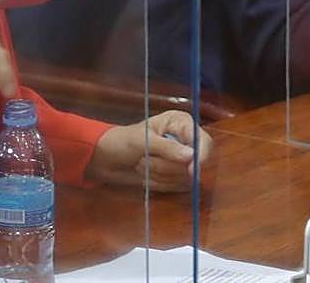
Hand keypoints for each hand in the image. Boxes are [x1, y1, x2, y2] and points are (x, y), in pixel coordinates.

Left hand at [84, 110, 212, 191]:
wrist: (106, 160)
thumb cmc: (121, 141)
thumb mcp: (143, 141)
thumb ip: (168, 148)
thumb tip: (191, 156)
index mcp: (180, 123)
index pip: (203, 141)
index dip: (201, 156)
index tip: (190, 170)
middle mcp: (185, 140)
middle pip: (196, 163)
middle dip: (169, 166)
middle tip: (144, 161)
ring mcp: (181, 159)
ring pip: (184, 177)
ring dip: (160, 174)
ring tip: (141, 163)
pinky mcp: (175, 176)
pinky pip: (177, 186)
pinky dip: (160, 183)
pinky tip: (146, 174)